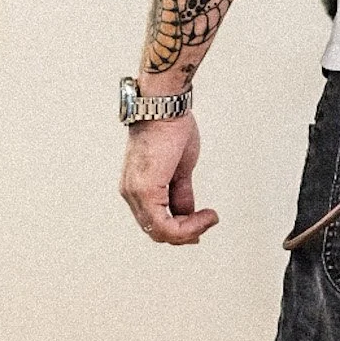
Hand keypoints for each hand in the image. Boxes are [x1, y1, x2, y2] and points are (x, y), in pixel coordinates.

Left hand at [120, 113, 216, 245]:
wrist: (164, 107)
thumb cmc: (170, 129)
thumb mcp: (180, 170)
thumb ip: (181, 194)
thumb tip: (188, 213)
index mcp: (137, 188)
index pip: (156, 223)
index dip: (182, 230)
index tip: (205, 221)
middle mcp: (131, 193)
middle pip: (158, 232)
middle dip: (187, 233)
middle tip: (208, 223)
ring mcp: (135, 193)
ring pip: (161, 232)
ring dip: (189, 231)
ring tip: (208, 219)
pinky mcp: (145, 191)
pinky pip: (164, 225)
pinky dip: (187, 226)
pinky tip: (204, 216)